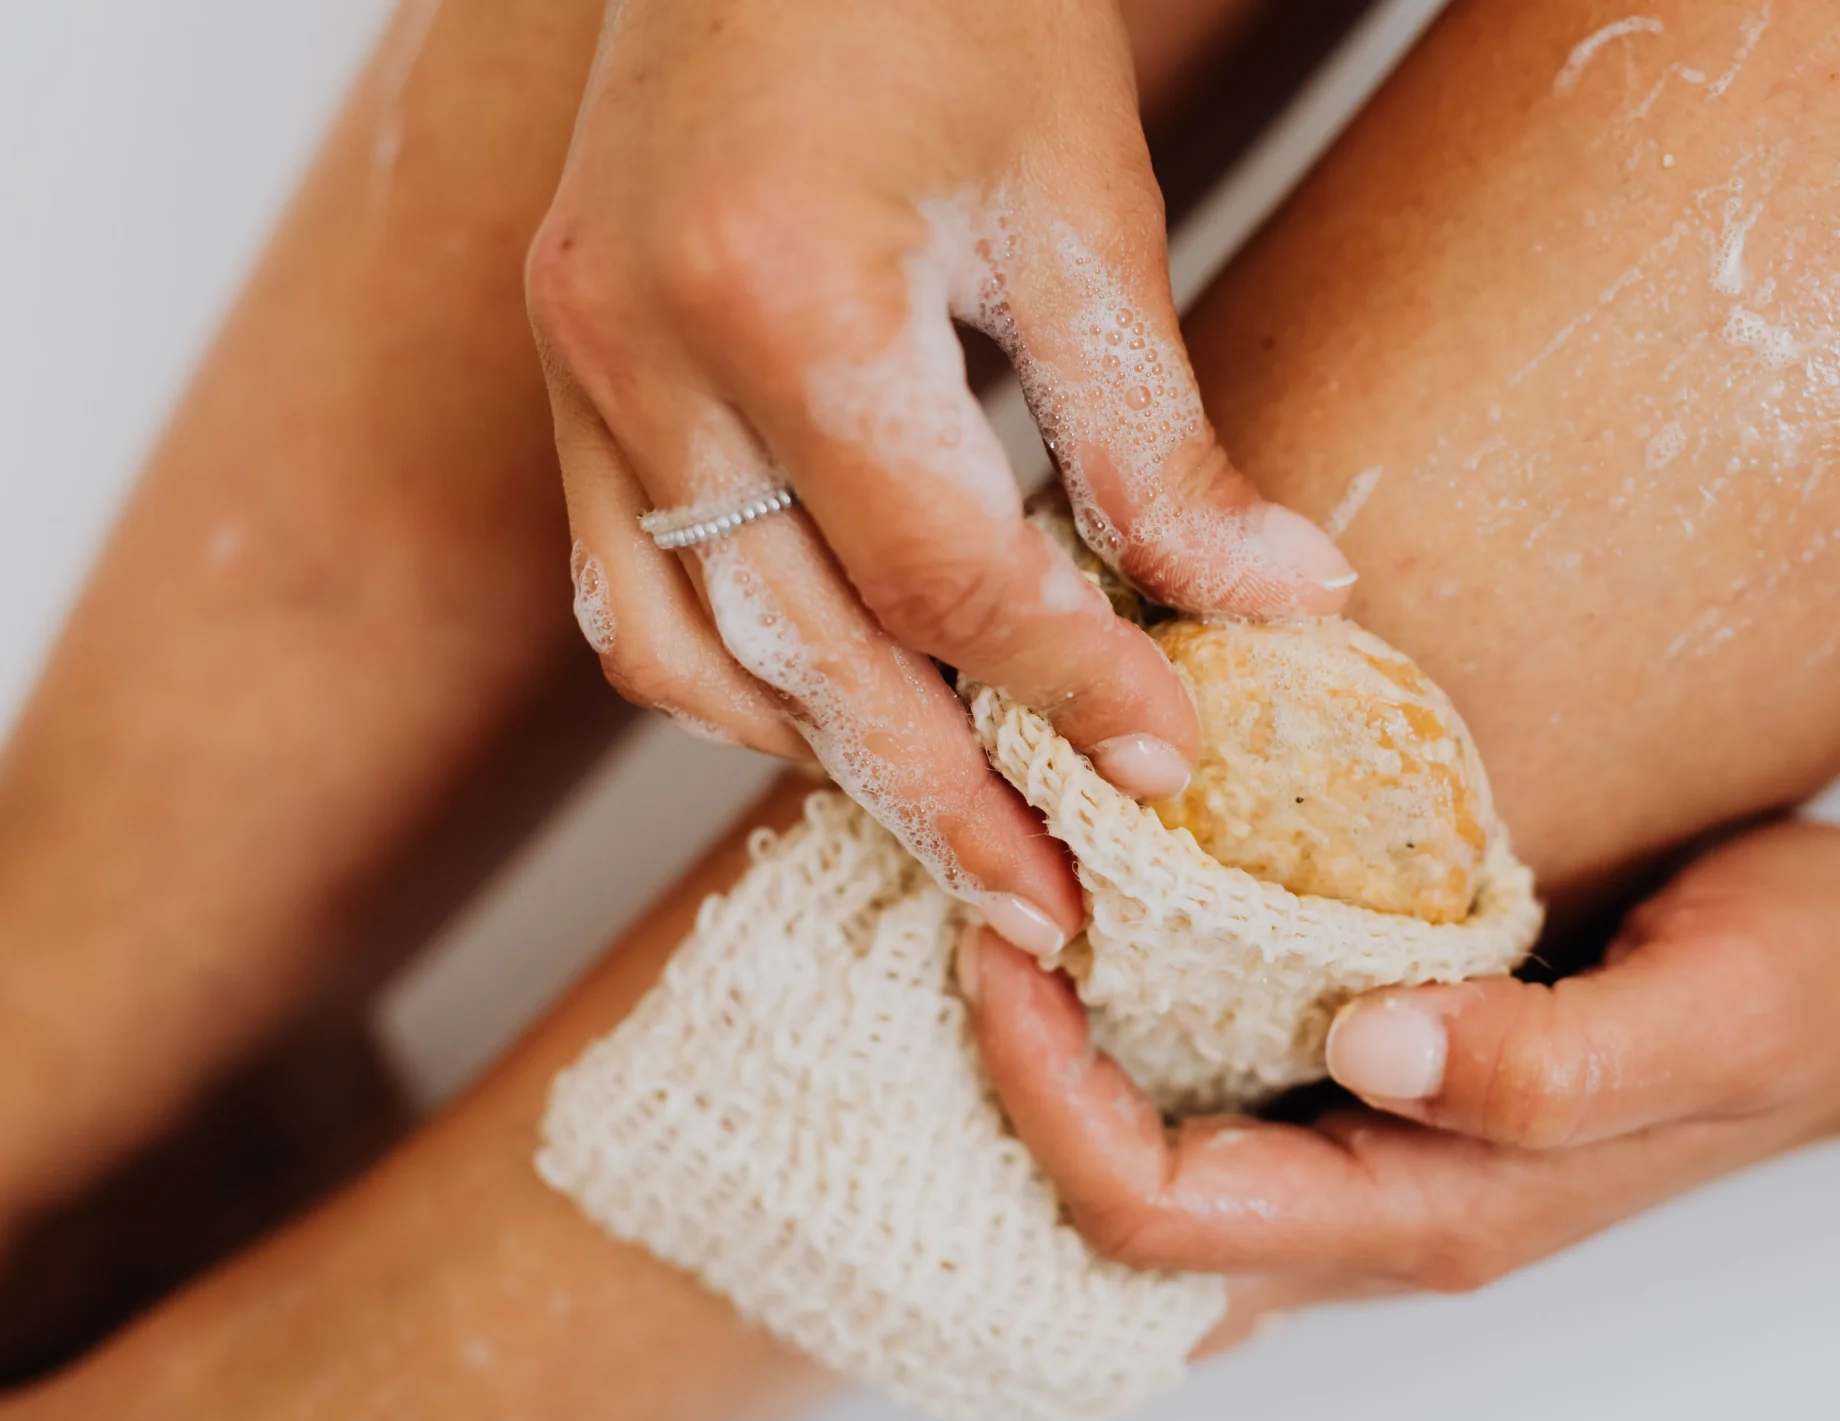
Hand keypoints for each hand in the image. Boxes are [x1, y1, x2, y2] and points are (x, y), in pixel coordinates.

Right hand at [526, 0, 1355, 956]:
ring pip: (680, 652)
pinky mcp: (562, 364)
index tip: (1173, 777)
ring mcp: (575, 361)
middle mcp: (639, 344)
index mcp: (784, 288)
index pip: (940, 573)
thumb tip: (1276, 608)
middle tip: (1049, 911)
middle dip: (937, 799)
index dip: (1067, 689)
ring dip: (822, 756)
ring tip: (955, 833)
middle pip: (796, 654)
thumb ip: (1159, 435)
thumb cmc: (951, 0)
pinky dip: (736, 676)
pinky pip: (627, 591)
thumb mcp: (1082, 207)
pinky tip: (838, 709)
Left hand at [958, 820, 1839, 1318]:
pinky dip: (1132, 1038)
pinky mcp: (1381, 1101)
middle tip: (972, 911)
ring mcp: (1373, 1165)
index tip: (1000, 937)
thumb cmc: (1812, 988)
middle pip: (1116, 1215)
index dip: (1043, 1095)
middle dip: (1011, 1085)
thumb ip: (1551, 1063)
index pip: (1156, 1209)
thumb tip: (1367, 1049)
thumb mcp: (1715, 1010)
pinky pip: (1212, 1106)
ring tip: (1005, 912)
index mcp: (1432, 1213)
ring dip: (1055, 1068)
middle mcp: (1377, 1212)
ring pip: (1152, 1172)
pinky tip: (1105, 931)